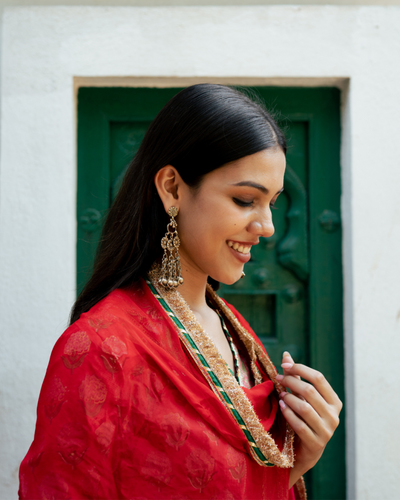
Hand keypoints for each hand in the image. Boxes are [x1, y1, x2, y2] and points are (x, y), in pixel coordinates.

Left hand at [277, 351, 342, 487]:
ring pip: (305, 408)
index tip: (283, 365)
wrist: (305, 451)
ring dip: (289, 398)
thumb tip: (286, 354)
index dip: (300, 369)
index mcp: (334, 401)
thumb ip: (296, 377)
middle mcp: (334, 415)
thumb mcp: (301, 397)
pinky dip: (288, 414)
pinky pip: (300, 425)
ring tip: (280, 394)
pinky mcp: (316, 444)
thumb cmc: (303, 418)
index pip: (318, 378)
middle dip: (291, 382)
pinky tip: (281, 407)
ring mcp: (327, 431)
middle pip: (310, 391)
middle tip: (278, 378)